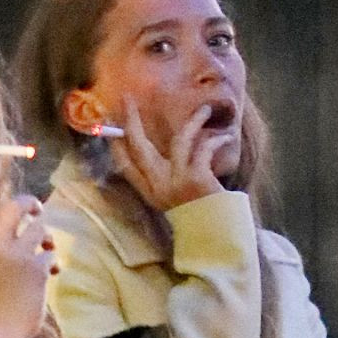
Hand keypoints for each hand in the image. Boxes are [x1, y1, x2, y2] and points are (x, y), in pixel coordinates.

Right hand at [0, 163, 55, 337]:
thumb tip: (22, 219)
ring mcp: (17, 255)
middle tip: (34, 211)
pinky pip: (51, 253)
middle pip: (14, 205)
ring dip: (45, 237)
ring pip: (39, 228)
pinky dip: (51, 262)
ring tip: (44, 249)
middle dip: (29, 203)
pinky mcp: (37, 268)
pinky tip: (48, 275)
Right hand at [109, 96, 223, 213]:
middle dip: (131, 121)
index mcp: (151, 193)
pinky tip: (227, 137)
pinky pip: (204, 148)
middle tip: (127, 99)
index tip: (111, 123)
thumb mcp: (175, 201)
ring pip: (180, 140)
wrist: (215, 238)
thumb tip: (165, 153)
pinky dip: (217, 141)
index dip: (116, 143)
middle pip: (140, 148)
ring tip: (206, 110)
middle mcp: (159, 187)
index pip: (125, 166)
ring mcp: (177, 181)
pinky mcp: (196, 178)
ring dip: (194, 121)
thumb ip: (166, 181)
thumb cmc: (198, 217)